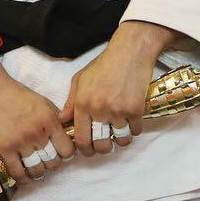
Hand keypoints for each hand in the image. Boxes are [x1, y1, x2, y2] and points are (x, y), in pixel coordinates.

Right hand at [0, 50, 74, 182]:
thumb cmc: (17, 94)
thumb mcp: (43, 102)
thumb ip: (55, 118)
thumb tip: (66, 134)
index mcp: (49, 120)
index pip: (67, 149)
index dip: (67, 154)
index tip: (63, 154)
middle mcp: (37, 133)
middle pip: (53, 162)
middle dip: (52, 163)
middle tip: (47, 160)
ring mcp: (21, 142)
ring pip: (37, 169)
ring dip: (39, 172)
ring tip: (37, 169)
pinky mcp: (5, 149)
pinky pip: (18, 172)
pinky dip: (23, 179)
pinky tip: (25, 178)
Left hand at [58, 21, 179, 156]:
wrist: (130, 51)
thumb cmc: (104, 64)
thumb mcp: (81, 79)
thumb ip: (71, 102)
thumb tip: (63, 121)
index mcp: (83, 104)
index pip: (81, 139)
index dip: (85, 149)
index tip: (89, 149)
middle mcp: (99, 110)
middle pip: (101, 145)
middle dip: (103, 149)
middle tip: (105, 143)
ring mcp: (119, 111)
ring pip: (121, 140)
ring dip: (121, 139)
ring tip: (120, 131)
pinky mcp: (136, 109)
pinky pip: (136, 131)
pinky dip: (134, 129)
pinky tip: (131, 120)